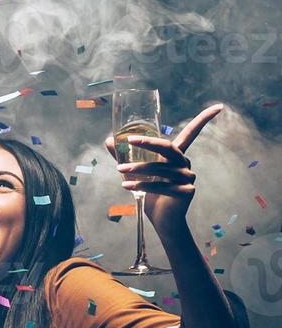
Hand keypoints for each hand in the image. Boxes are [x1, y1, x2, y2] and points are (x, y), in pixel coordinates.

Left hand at [105, 102, 222, 237]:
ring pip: (161, 168)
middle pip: (169, 148)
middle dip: (149, 142)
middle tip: (130, 140)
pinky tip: (126, 185)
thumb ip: (124, 157)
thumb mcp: (136, 172)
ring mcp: (187, 178)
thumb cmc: (151, 193)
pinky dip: (142, 185)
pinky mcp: (185, 192)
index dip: (204, 119)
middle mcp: (185, 164)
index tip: (219, 106)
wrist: (162, 221)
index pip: (193, 133)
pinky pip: (161, 185)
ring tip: (119, 170)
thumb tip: (108, 140)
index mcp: (177, 155)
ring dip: (138, 168)